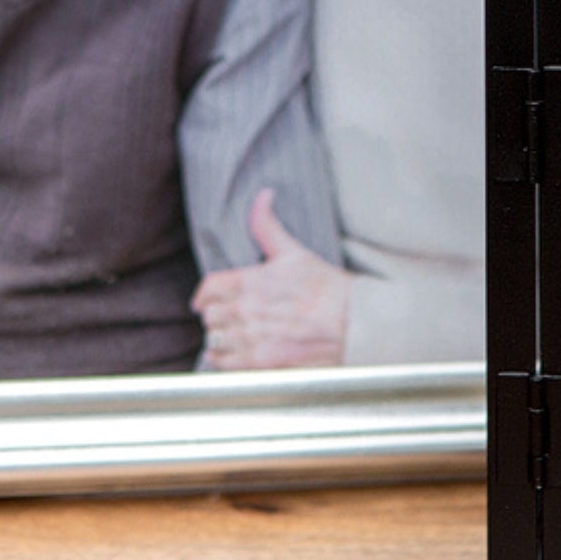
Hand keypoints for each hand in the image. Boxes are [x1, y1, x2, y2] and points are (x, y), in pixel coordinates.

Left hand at [192, 188, 348, 368]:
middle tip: (231, 317)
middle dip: (217, 316)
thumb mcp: (294, 252)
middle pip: (209, 316)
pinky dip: (224, 360)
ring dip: (221, 338)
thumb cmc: (326, 287)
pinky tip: (236, 354)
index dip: (207, 294)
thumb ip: (268, 226)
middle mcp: (246, 310)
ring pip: (214, 339)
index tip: (210, 300)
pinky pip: (224, 364)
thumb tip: (263, 195)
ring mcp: (252, 338)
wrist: (352, 323)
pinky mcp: (260, 363)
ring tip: (234, 336)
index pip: (208, 288)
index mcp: (250, 281)